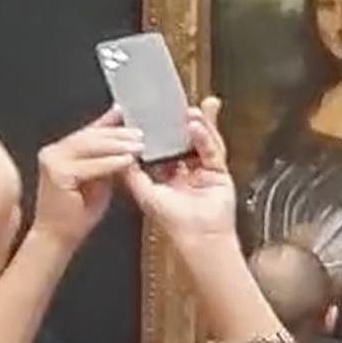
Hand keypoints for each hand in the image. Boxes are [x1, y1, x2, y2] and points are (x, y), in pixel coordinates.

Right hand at [32, 107, 142, 247]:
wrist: (59, 236)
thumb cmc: (78, 211)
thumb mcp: (98, 177)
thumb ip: (107, 157)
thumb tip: (124, 139)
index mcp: (59, 150)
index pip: (89, 132)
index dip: (110, 123)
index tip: (129, 115)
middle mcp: (52, 152)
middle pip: (90, 136)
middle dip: (118, 134)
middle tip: (140, 133)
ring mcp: (52, 161)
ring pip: (91, 147)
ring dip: (118, 145)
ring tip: (139, 145)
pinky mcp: (57, 174)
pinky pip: (91, 165)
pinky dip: (111, 162)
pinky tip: (128, 161)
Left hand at [123, 97, 235, 249]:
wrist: (198, 238)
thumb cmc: (174, 222)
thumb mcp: (145, 194)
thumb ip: (133, 174)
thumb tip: (121, 154)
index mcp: (169, 174)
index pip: (165, 145)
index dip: (161, 129)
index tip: (156, 114)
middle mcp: (187, 170)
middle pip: (187, 139)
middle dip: (184, 122)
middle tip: (180, 104)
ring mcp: (205, 170)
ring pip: (203, 142)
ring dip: (199, 125)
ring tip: (191, 111)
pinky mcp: (220, 173)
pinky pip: (213, 152)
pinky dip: (205, 139)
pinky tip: (196, 127)